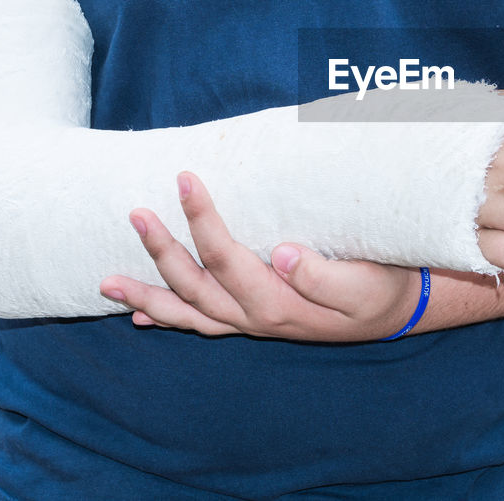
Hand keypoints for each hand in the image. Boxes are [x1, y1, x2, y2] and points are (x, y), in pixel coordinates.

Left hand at [99, 171, 419, 340]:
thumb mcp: (365, 284)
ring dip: (147, 294)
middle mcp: (255, 318)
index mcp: (277, 304)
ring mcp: (250, 323)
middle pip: (194, 283)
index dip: (201, 219)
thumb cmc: (382, 289)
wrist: (398, 312)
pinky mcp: (254, 321)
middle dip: (161, 248)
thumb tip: (281, 254)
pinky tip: (143, 316)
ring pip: (188, 310)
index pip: (226, 258)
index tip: (186, 179)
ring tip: (106, 283)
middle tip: (135, 211)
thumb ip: (323, 275)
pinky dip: (170, 320)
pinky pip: (202, 325)